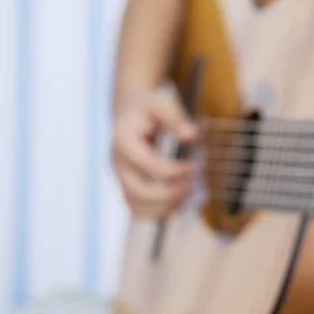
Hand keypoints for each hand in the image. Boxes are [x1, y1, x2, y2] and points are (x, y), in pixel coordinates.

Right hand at [112, 84, 199, 216]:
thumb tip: (191, 135)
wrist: (130, 113)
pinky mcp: (127, 188)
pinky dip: (161, 211)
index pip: (149, 166)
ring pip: (140, 207)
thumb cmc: (147, 108)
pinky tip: (180, 199)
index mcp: (123, 141)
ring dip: (168, 205)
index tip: (197, 165)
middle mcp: (117, 164)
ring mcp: (120, 179)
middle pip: (142, 192)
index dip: (176, 171)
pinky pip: (141, 210)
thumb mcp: (160, 102)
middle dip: (173, 191)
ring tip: (190, 192)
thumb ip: (175, 117)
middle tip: (195, 182)